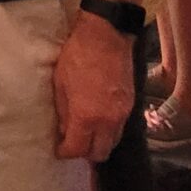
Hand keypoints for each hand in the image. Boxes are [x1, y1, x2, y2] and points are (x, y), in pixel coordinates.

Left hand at [53, 13, 135, 161]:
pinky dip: (109, 132)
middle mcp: (107, 121)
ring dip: (99, 144)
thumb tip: (64, 130)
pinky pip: (120, 129)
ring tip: (86, 134)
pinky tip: (99, 123)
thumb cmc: (77, 56)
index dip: (66, 152)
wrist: (106, 37)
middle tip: (73, 144)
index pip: (77, 148)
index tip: (59, 150)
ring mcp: (122, 114)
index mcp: (86, 116)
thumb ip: (63, 111)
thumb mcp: (60, 82)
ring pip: (112, 143)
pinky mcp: (131, 105)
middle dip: (85, 153)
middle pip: (100, 153)